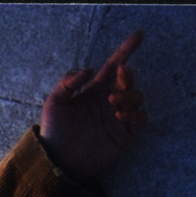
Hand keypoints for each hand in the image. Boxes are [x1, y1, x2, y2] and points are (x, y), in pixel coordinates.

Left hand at [39, 31, 147, 180]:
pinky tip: (119, 116)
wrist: (56, 160)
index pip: (113, 66)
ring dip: (130, 95)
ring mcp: (118, 117)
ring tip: (113, 103)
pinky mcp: (124, 135)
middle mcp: (109, 101)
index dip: (126, 50)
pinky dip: (135, 114)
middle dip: (128, 75)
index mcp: (94, 90)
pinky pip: (141, 119)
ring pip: (138, 97)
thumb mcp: (54, 102)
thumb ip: (68, 82)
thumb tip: (89, 69)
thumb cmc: (54, 130)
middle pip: (129, 80)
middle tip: (119, 77)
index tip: (138, 36)